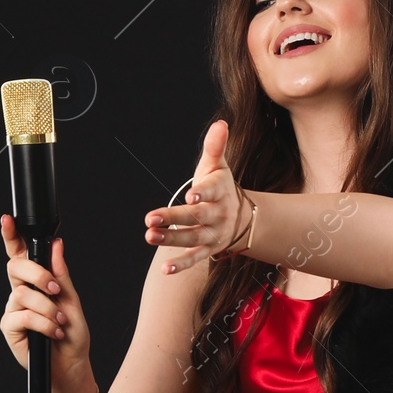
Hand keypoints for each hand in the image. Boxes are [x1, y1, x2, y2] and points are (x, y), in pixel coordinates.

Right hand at [0, 215, 90, 376]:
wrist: (71, 365)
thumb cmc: (72, 334)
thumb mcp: (72, 300)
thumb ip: (61, 273)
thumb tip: (56, 245)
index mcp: (36, 282)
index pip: (21, 254)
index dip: (12, 236)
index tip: (8, 220)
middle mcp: (22, 292)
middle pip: (16, 268)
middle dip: (37, 274)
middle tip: (55, 289)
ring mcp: (14, 309)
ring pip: (22, 294)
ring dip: (47, 308)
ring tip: (60, 321)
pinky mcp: (10, 327)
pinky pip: (22, 316)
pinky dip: (43, 323)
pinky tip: (54, 332)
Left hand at [144, 119, 248, 273]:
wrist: (243, 216)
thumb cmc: (221, 186)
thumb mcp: (219, 166)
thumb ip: (215, 146)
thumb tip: (221, 123)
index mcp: (219, 191)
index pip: (211, 191)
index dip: (202, 194)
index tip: (191, 196)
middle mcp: (217, 214)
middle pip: (195, 218)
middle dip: (173, 218)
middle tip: (150, 219)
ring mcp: (213, 234)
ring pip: (192, 238)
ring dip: (171, 240)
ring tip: (150, 237)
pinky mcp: (208, 249)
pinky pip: (194, 258)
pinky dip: (181, 265)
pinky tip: (164, 269)